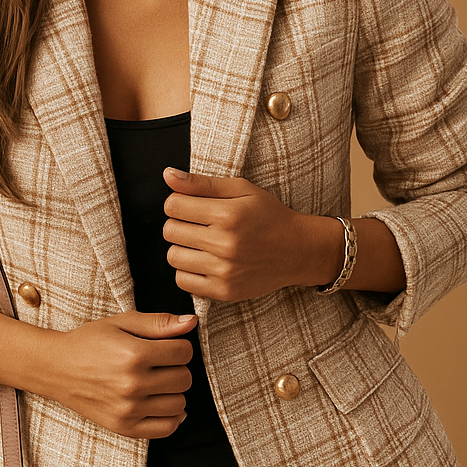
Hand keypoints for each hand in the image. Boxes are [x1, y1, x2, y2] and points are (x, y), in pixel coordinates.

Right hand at [53, 311, 197, 438]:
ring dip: (173, 391)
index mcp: (134, 354)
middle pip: (184, 378)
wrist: (56, 368)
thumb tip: (191, 323)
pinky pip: (167, 428)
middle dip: (176, 368)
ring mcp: (128, 409)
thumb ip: (159, 322)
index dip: (179, 346)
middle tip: (158, 364)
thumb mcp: (121, 322)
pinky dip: (172, 417)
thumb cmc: (89, 342)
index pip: (184, 352)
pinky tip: (161, 402)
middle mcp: (133, 384)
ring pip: (179, 403)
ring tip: (156, 382)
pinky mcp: (124, 426)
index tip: (165, 346)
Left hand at [162, 168, 318, 301]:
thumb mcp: (242, 190)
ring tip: (200, 243)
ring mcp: (224, 271)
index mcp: (228, 215)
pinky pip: (183, 281)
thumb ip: (202, 183)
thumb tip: (167, 175)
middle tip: (197, 224)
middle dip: (178, 223)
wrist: (298, 251)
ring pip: (173, 257)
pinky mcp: (224, 291)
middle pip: (170, 231)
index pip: (173, 205)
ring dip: (181, 248)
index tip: (190, 206)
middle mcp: (225, 244)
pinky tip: (203, 262)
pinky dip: (187, 271)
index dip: (177, 202)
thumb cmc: (269, 216)